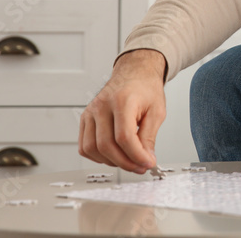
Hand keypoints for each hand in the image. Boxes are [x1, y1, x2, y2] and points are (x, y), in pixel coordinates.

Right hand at [78, 49, 166, 173]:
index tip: (147, 164)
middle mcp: (102, 106)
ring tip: (128, 160)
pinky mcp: (85, 118)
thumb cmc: (145, 89)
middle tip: (140, 167)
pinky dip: (97, 156)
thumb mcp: (157, 111)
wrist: (134, 73)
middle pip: (106, 145)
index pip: (124, 137)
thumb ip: (149, 137)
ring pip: (92, 148)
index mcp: (122, 100)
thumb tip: (145, 160)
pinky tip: (113, 155)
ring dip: (111, 161)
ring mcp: (90, 112)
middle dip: (125, 162)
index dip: (136, 156)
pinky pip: (84, 146)